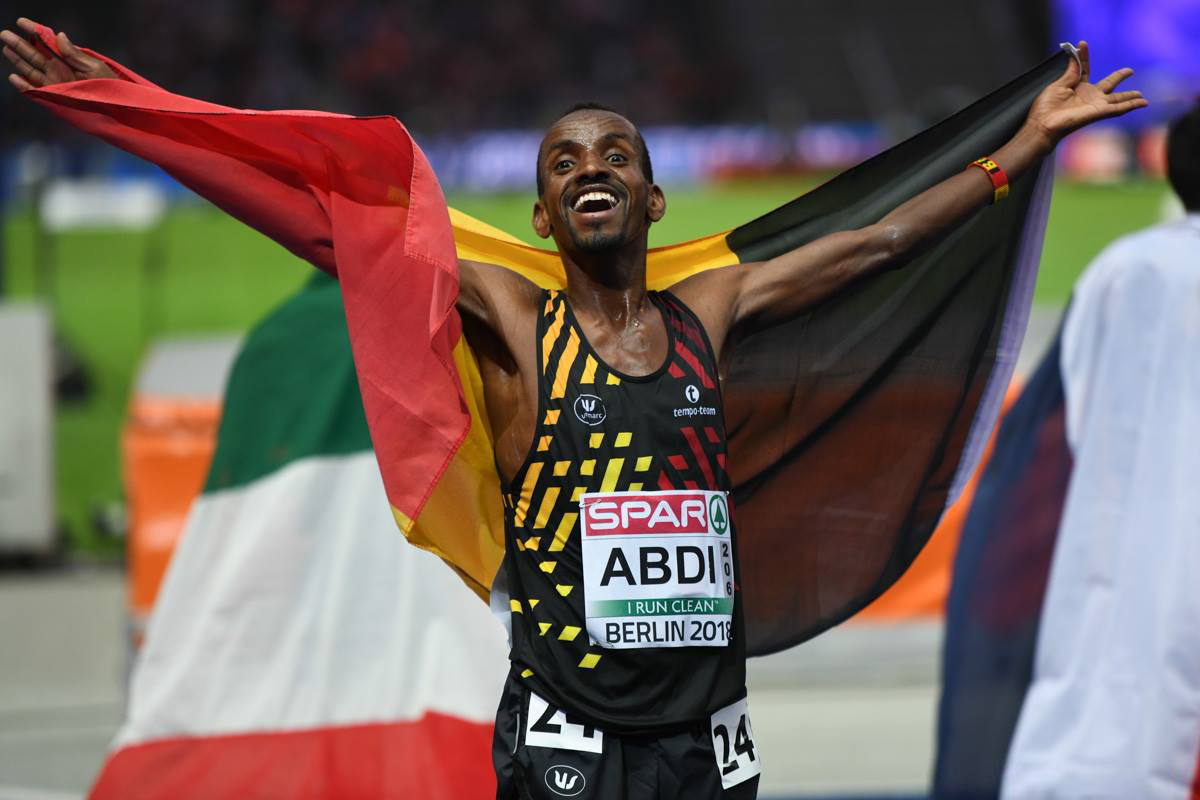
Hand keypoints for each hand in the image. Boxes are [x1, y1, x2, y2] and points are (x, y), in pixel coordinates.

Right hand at [2, 17, 115, 90]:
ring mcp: (55, 82)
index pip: (48, 42)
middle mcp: (59, 69)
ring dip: (18, 60)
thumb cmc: (110, 86)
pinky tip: (14, 77)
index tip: (21, 22)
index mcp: (69, 58)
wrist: (117, 109)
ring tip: (6, 48)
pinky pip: (36, 90)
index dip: (34, 31)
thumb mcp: (94, 67)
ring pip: (31, 70)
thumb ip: (74, 54)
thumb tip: (59, 35)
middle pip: (35, 54)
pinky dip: (24, 86)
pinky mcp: (54, 97)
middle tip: (4, 33)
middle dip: (20, 44)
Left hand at [1025, 41, 1147, 148]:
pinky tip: (1143, 102)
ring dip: (1130, 96)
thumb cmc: (1046, 108)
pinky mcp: (1099, 112)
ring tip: (1142, 95)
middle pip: (1109, 84)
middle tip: (1130, 71)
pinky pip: (1119, 108)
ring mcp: (1095, 104)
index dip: (1084, 57)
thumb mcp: (1059, 85)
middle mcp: (1088, 96)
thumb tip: (1075, 54)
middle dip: (1119, 77)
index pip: (1085, 69)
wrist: (1044, 124)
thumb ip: (1071, 72)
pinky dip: (1131, 105)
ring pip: (1118, 99)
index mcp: (1077, 88)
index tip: (1083, 43)